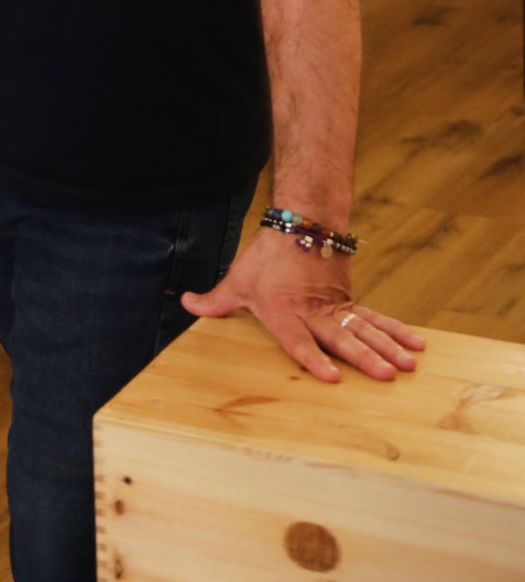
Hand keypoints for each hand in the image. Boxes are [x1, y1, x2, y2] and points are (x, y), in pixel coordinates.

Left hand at [181, 230, 425, 382]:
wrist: (299, 223)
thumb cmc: (265, 257)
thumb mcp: (238, 279)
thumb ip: (216, 300)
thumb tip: (184, 303)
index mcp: (284, 312)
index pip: (298, 341)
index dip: (313, 359)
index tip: (332, 378)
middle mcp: (313, 312)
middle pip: (341, 337)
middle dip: (364, 357)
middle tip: (386, 375)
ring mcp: (335, 306)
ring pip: (365, 328)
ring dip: (388, 346)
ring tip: (409, 365)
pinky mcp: (349, 300)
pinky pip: (375, 318)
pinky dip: (396, 330)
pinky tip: (416, 344)